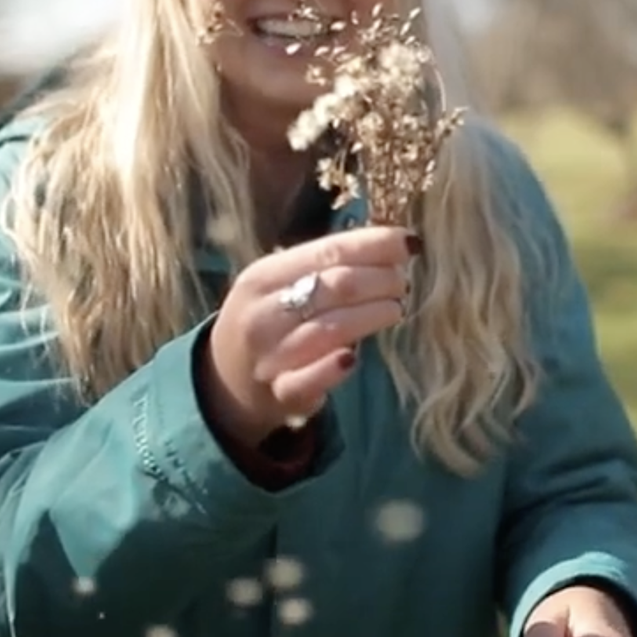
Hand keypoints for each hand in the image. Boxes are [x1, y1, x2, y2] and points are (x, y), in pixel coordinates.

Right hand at [199, 225, 418, 445]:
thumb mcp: (280, 283)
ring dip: (372, 315)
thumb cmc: (270, 318)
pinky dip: (332, 368)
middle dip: (380, 280)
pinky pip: (307, 380)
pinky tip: (354, 357)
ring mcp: (270, 356)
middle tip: (403, 282)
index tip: (409, 243)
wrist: (227, 377)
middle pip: (335, 287)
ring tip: (396, 308)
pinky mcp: (281, 393)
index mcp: (264, 276)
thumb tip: (391, 245)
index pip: (328, 252)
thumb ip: (326, 266)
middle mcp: (263, 313)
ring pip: (330, 329)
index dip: (373, 245)